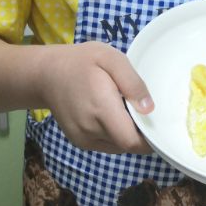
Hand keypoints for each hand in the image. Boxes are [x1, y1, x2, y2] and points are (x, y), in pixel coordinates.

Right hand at [38, 41, 154, 153]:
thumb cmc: (82, 62)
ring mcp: (83, 139)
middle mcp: (91, 130)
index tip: (158, 122)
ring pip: (118, 147)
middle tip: (142, 109)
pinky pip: (106, 145)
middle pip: (127, 144)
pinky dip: (116, 134)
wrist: (47, 74)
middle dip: (141, 133)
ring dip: (128, 134)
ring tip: (125, 108)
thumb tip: (149, 109)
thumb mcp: (111, 59)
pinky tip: (113, 114)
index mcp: (101, 109)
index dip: (150, 139)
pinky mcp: (80, 141)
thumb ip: (132, 82)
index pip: (132, 142)